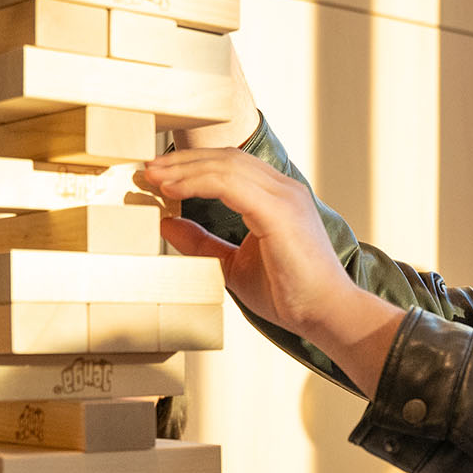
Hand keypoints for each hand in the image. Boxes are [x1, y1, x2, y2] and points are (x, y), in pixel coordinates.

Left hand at [134, 149, 404, 394]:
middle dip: (183, 161)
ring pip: (226, 165)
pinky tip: (173, 190)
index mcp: (278, 198)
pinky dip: (198, 182)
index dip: (193, 166)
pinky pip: (230, 184)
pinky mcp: (279, 211)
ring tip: (154, 177)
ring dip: (185, 168)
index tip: (158, 176)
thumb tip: (166, 222)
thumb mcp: (233, 265)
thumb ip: (203, 242)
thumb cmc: (289, 294)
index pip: (231, 166)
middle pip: (226, 158)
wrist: (325, 314)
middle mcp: (284, 189)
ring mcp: (284, 196)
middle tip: (147, 169)